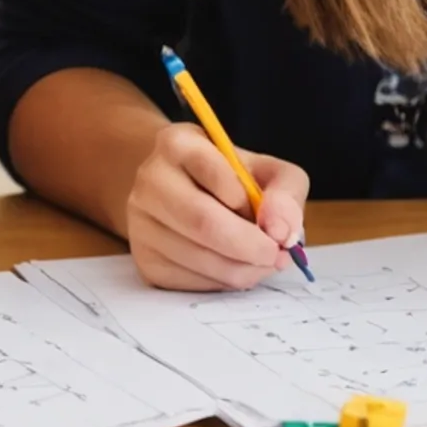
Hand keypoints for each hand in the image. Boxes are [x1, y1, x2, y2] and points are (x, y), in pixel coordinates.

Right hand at [128, 124, 308, 290]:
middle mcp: (150, 179)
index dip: (247, 199)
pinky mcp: (143, 259)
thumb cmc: (232, 181)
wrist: (184, 194)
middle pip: (202, 220)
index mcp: (178, 144)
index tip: (270, 216)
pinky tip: (235, 268)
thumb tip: (282, 232)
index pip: (212, 168)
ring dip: (241, 269)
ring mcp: (140, 222)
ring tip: (263, 262)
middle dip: (250, 245)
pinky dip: (222, 282)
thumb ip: (287, 191)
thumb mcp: (266, 170)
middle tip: (277, 256)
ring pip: (196, 257)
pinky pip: (188, 281)